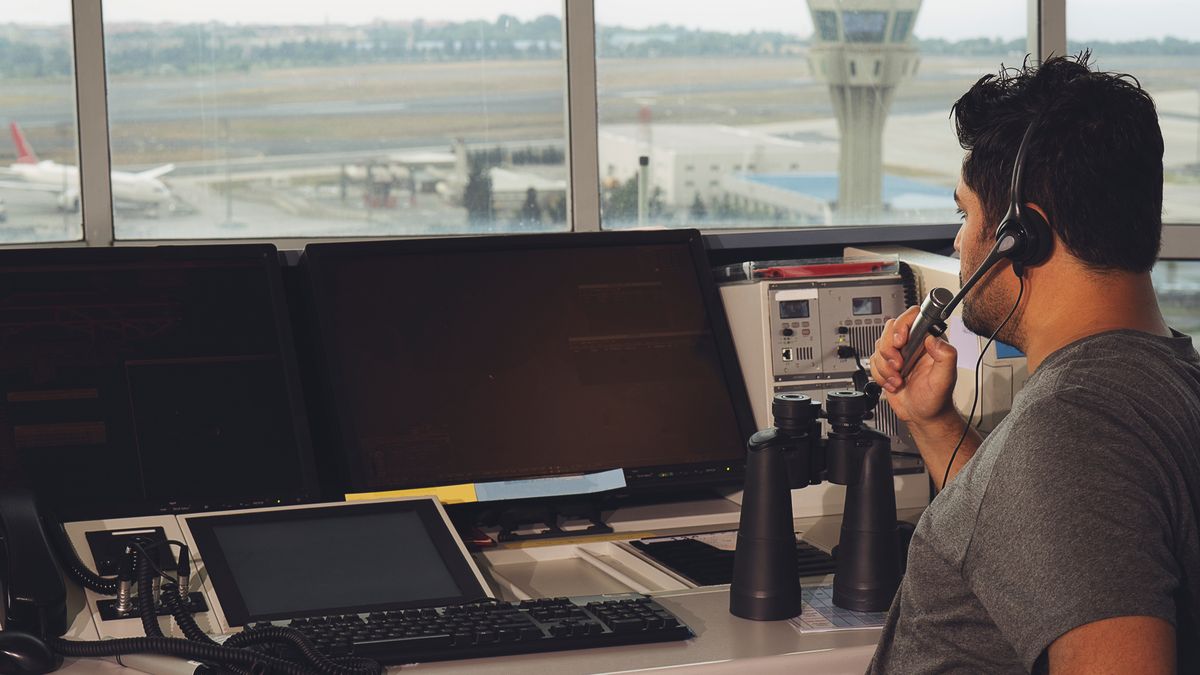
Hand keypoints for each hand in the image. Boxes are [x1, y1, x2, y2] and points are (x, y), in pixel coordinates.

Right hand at [870, 305, 958, 426]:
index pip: (913, 316)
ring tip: (898, 379)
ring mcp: (898, 353)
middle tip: (899, 365)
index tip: (900, 342)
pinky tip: (893, 383)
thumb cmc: (937, 398)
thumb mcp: (946, 378)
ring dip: (885, 367)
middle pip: (890, 329)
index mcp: (928, 340)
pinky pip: (873, 361)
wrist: (922, 415)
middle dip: (889, 350)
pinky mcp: (886, 364)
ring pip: (879, 346)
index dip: (902, 325)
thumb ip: (946, 356)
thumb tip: (934, 339)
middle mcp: (912, 343)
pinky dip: (880, 375)